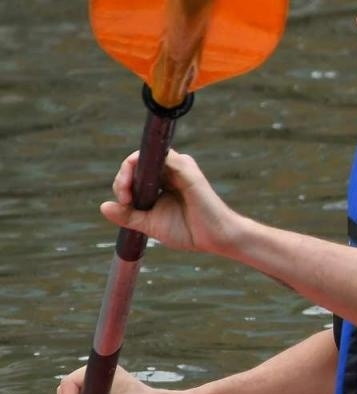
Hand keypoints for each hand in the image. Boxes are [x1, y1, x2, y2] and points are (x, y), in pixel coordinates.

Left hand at [103, 149, 239, 253]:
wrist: (215, 238)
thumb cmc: (188, 231)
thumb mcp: (149, 224)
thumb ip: (128, 216)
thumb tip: (103, 206)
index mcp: (164, 182)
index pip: (135, 172)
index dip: (122, 183)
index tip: (124, 204)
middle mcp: (171, 171)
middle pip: (138, 162)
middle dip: (123, 177)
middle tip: (124, 198)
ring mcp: (179, 168)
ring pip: (146, 156)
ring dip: (129, 171)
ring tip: (126, 193)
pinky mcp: (187, 169)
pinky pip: (162, 155)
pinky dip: (142, 165)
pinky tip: (135, 185)